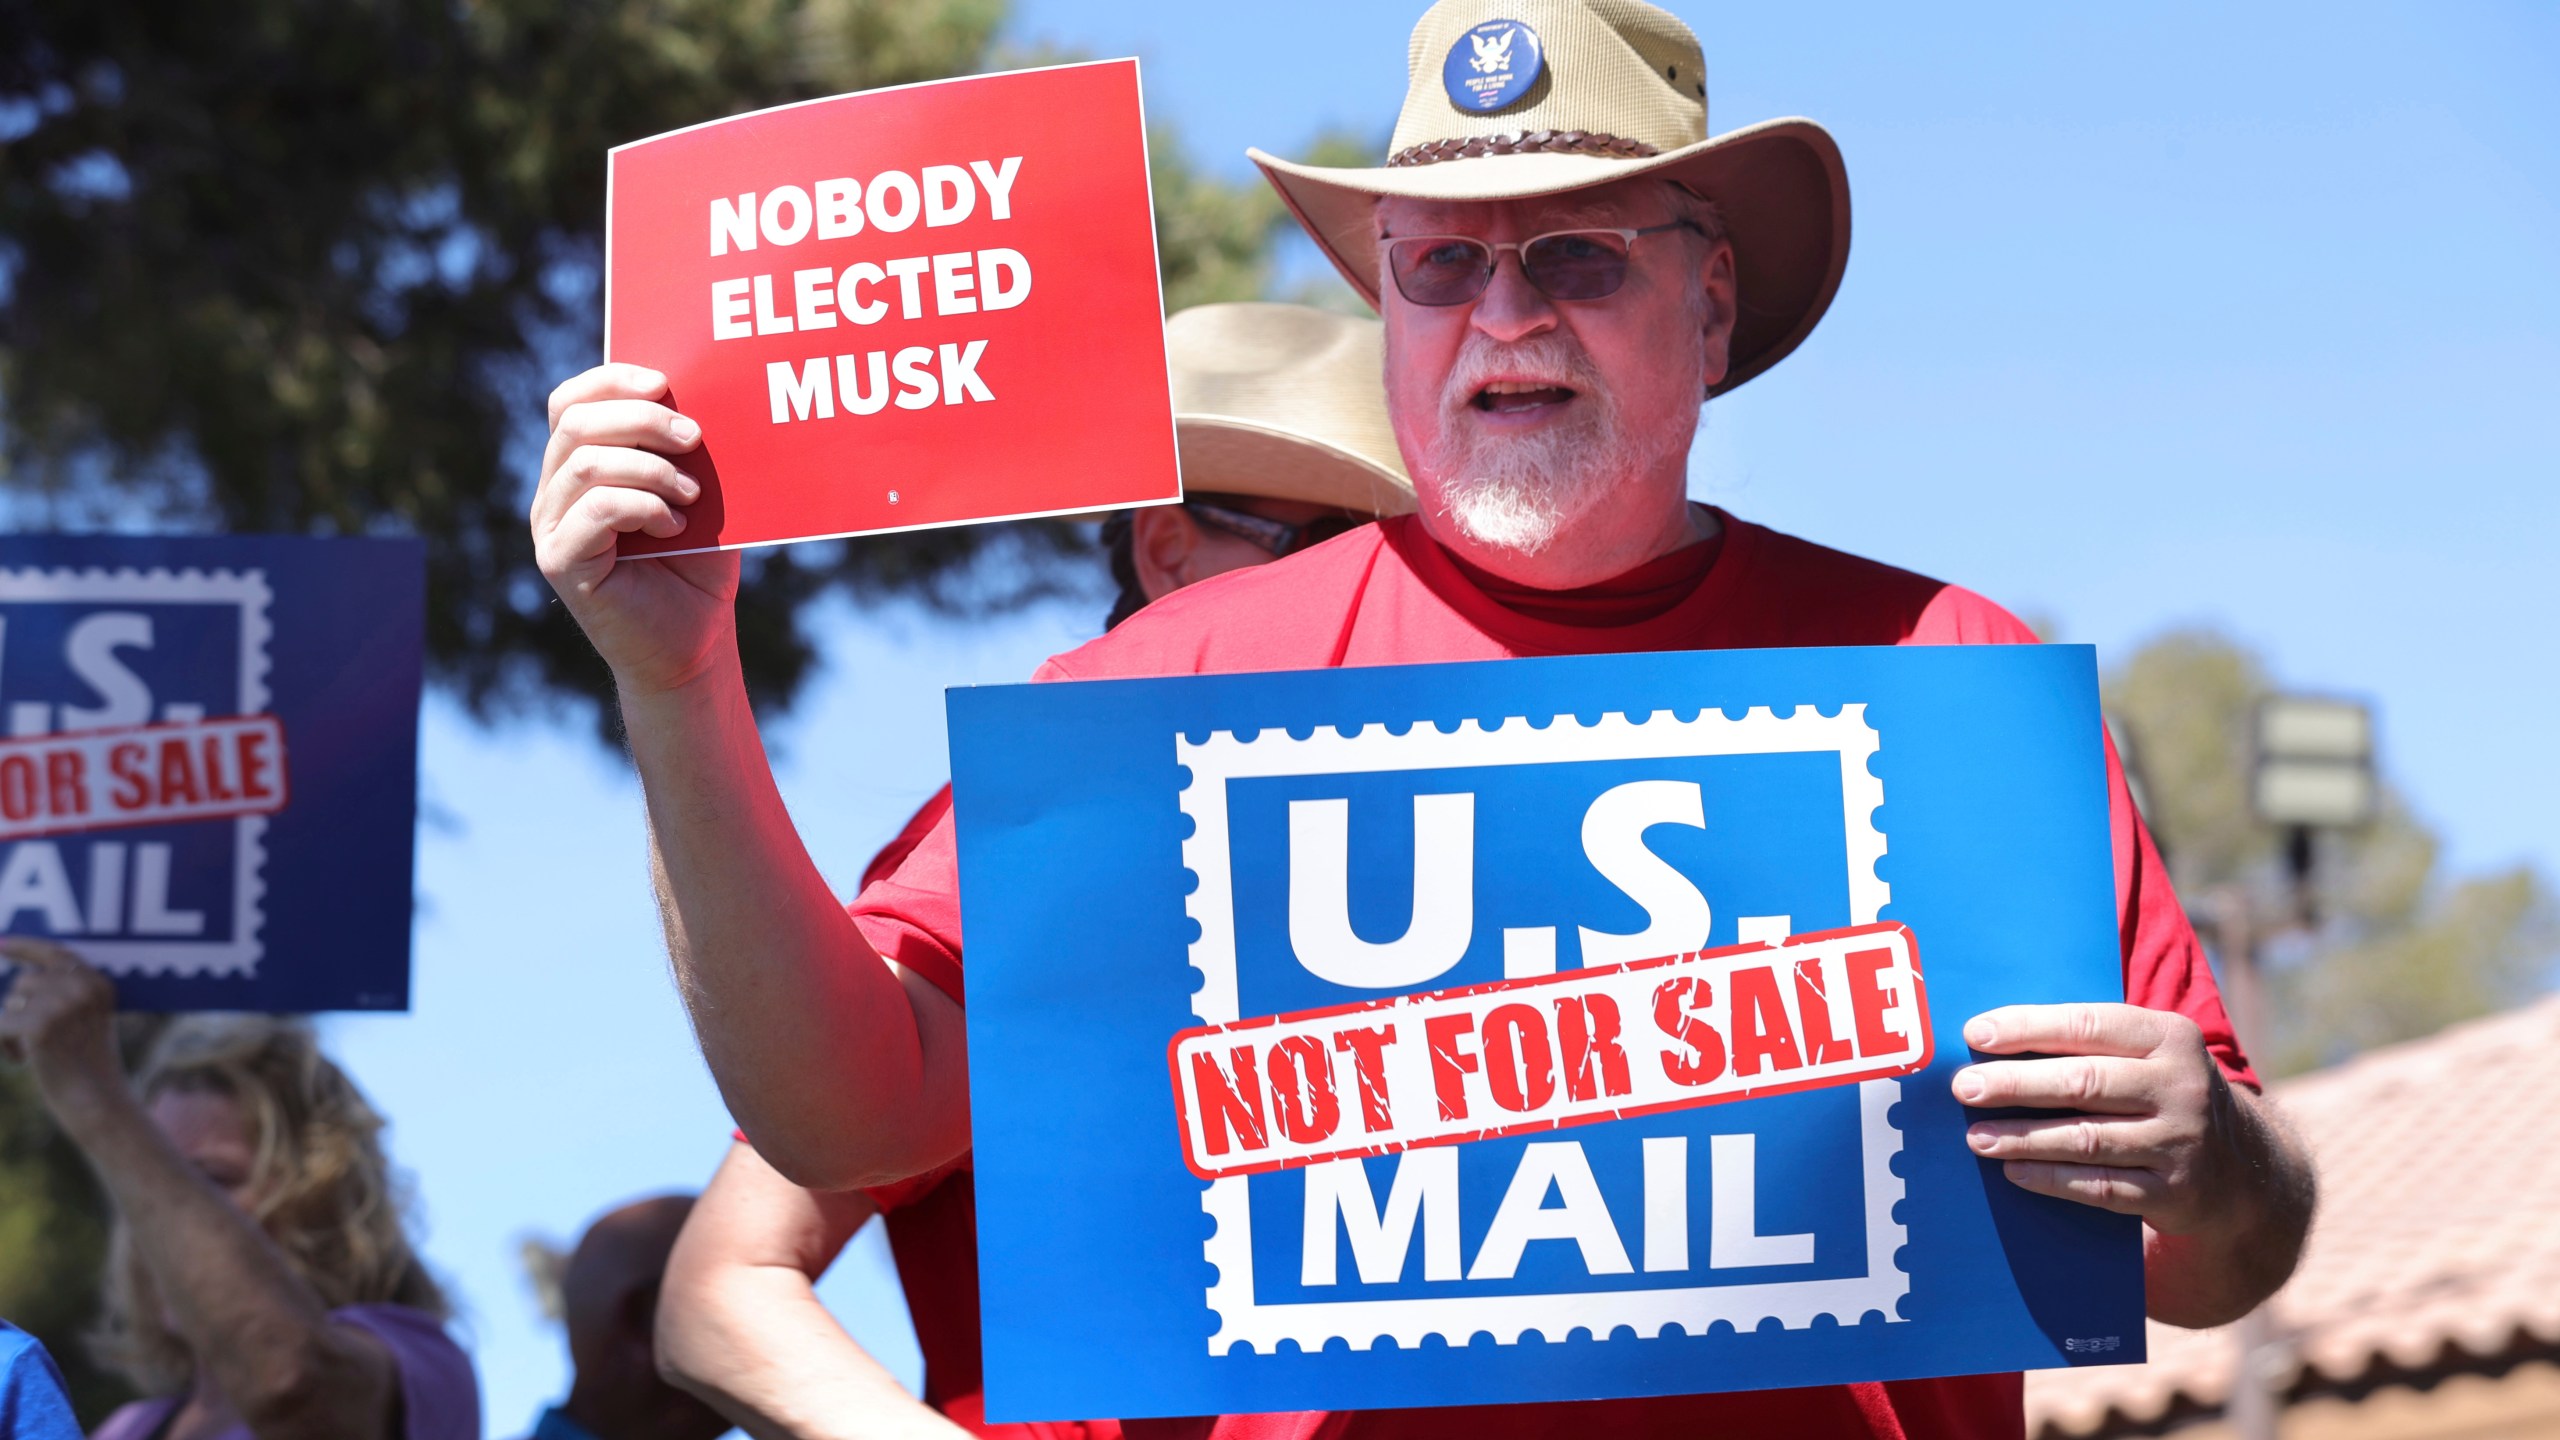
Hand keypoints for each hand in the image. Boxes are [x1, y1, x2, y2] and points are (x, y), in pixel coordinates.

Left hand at [0, 937, 127, 1111]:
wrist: (97, 1103)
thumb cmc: (86, 1067)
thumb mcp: (85, 1021)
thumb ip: (65, 994)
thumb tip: (22, 975)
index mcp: (99, 985)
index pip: (56, 953)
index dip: (24, 947)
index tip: (1, 944)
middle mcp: (83, 989)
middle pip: (25, 982)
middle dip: (19, 1010)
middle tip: (32, 1041)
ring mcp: (62, 1006)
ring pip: (10, 1003)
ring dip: (11, 1028)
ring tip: (30, 1053)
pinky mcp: (38, 1026)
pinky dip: (3, 1046)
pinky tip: (22, 1061)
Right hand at [531, 364, 741, 695]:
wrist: (694, 646)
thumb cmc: (697, 567)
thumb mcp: (696, 494)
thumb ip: (682, 450)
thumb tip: (699, 397)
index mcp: (578, 467)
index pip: (570, 402)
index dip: (611, 381)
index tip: (665, 382)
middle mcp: (554, 493)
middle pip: (575, 423)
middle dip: (641, 419)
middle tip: (694, 437)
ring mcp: (551, 528)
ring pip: (585, 463)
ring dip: (650, 467)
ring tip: (693, 493)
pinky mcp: (561, 562)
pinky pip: (596, 508)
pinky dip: (643, 505)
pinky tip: (675, 526)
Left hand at [1953, 1002, 2247, 1236]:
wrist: (2241, 1167)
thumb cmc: (2160, 1092)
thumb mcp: (2147, 1054)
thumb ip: (2088, 1040)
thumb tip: (1991, 1037)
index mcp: (2170, 1037)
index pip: (2088, 1025)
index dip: (2029, 1028)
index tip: (1975, 1033)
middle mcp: (2182, 1087)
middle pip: (2084, 1082)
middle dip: (2016, 1083)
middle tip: (1965, 1087)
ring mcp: (2181, 1142)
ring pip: (2087, 1138)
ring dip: (2024, 1137)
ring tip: (1976, 1136)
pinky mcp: (2173, 1192)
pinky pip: (2100, 1186)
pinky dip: (2051, 1179)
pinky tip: (2013, 1171)